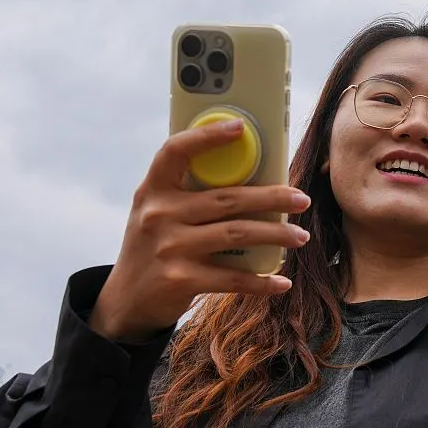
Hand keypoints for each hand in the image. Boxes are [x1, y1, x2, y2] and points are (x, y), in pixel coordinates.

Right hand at [90, 119, 311, 341]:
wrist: (126, 301)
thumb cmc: (155, 246)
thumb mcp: (158, 213)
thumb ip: (188, 193)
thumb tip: (251, 175)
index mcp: (153, 190)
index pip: (175, 151)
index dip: (207, 136)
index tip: (240, 127)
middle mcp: (159, 215)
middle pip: (227, 198)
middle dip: (272, 197)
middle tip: (301, 199)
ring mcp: (169, 248)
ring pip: (237, 234)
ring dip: (276, 235)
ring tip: (300, 236)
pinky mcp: (180, 280)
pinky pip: (232, 277)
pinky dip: (261, 281)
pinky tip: (280, 281)